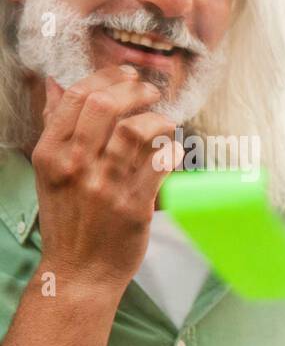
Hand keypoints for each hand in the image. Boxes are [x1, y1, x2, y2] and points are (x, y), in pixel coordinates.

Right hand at [30, 65, 180, 294]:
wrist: (79, 271)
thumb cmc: (69, 219)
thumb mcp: (49, 171)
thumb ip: (54, 127)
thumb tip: (55, 84)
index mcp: (51, 154)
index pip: (77, 98)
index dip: (107, 78)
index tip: (127, 74)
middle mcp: (76, 166)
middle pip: (107, 107)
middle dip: (136, 91)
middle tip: (151, 92)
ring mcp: (105, 186)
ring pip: (137, 132)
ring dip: (158, 120)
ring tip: (165, 122)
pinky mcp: (135, 206)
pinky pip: (161, 165)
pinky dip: (172, 151)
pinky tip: (175, 150)